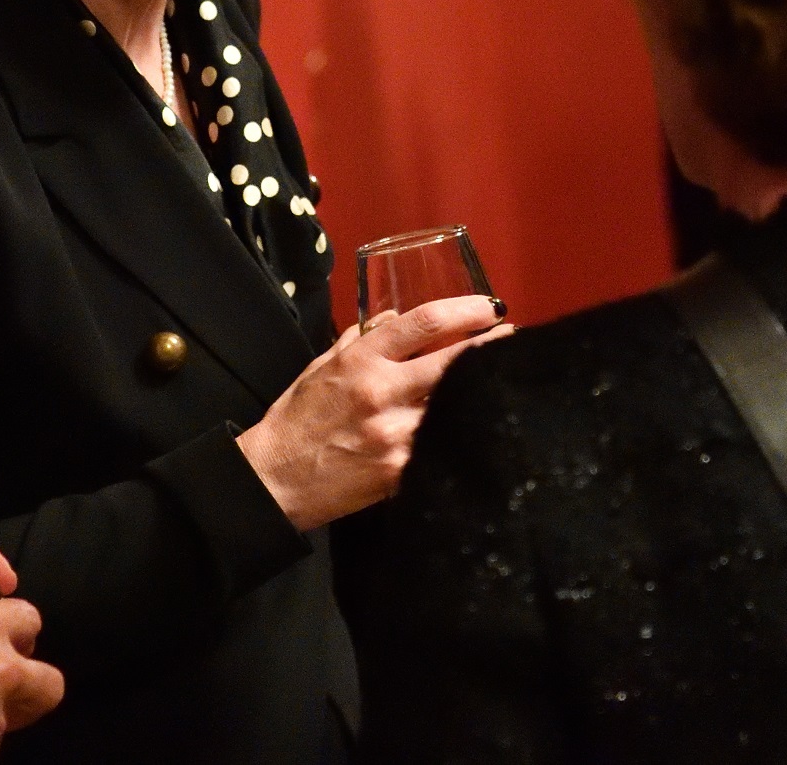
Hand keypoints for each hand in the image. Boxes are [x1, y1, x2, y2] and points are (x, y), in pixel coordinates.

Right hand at [237, 294, 510, 531]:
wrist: (274, 479)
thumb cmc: (297, 419)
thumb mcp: (323, 365)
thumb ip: (360, 338)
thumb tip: (394, 316)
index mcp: (361, 359)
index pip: (424, 323)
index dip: (467, 311)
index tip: (491, 307)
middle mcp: (381, 392)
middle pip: (453, 361)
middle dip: (491, 346)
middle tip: (512, 337)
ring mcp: (393, 434)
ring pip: (454, 405)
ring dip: (481, 391)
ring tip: (502, 380)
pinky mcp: (399, 471)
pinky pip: (441, 447)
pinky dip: (460, 433)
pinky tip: (476, 426)